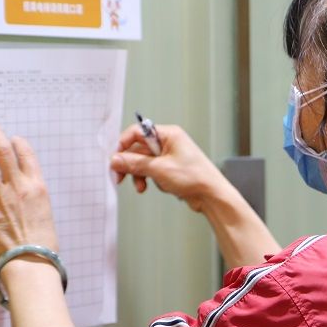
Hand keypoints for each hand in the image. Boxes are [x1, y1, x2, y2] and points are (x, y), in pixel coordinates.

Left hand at [0, 121, 59, 260]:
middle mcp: (17, 187)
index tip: (13, 138)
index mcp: (36, 187)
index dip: (18, 143)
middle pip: (4, 153)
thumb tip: (25, 193)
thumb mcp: (46, 212)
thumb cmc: (43, 242)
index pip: (26, 156)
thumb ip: (34, 198)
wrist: (32, 261)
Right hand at [110, 124, 226, 212]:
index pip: (137, 132)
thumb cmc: (195, 178)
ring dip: (139, 174)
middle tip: (120, 176)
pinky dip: (148, 179)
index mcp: (168, 134)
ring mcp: (169, 156)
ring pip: (143, 162)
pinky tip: (152, 186)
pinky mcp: (170, 168)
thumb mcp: (159, 169)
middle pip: (138, 148)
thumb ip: (135, 164)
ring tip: (141, 186)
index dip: (123, 144)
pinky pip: (151, 171)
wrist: (211, 195)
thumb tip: (116, 160)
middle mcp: (169, 142)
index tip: (115, 159)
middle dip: (130, 164)